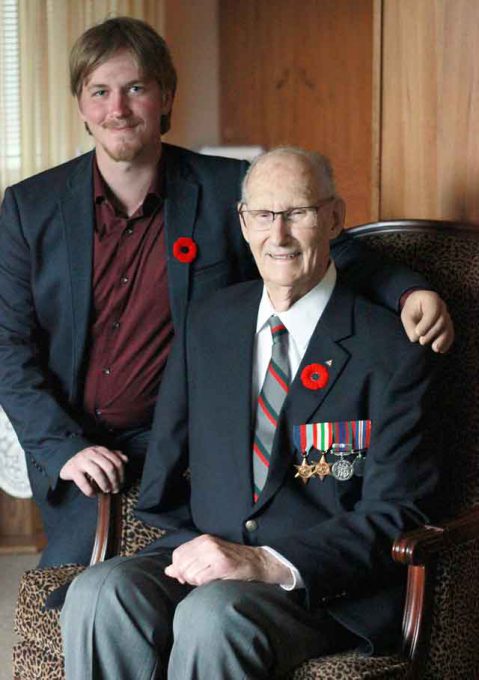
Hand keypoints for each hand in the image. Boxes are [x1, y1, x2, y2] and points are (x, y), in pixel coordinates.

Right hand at [59, 446, 127, 496]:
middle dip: (114, 481)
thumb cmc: (88, 460)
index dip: (121, 474)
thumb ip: (113, 457)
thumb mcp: (101, 456)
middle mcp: (92, 453)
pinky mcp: (73, 470)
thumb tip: (125, 459)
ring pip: (98, 473)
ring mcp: (82, 461)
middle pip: (109, 467)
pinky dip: (90, 490)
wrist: (66, 460)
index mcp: (101, 450)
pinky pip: (83, 482)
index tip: (121, 483)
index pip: (117, 461)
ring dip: (104, 484)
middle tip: (115, 489)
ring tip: (106, 491)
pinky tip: (93, 494)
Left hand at [164, 534, 290, 586]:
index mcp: (202, 540)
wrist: (257, 562)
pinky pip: (200, 578)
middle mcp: (207, 543)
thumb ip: (188, 561)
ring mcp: (214, 553)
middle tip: (200, 579)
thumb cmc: (232, 562)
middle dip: (187, 577)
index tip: (189, 575)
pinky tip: (214, 581)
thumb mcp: (208, 557)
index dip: (180, 569)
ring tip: (209, 579)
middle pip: (181, 565)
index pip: (177, 555)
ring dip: (196, 581)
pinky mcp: (222, 565)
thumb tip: (168, 570)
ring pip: (190, 573)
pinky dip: (204, 584)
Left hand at [401, 290, 453, 352]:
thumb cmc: (411, 310)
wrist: (418, 305)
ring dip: (442, 339)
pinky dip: (447, 341)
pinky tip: (442, 350)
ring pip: (448, 327)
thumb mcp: (406, 316)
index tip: (419, 333)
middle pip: (442, 320)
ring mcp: (446, 314)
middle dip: (432, 332)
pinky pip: (450, 332)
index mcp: (430, 298)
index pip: (433, 310)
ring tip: (435, 348)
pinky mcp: (448, 323)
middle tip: (422, 341)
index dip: (427, 323)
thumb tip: (418, 339)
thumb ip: (411, 327)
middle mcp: (442, 305)